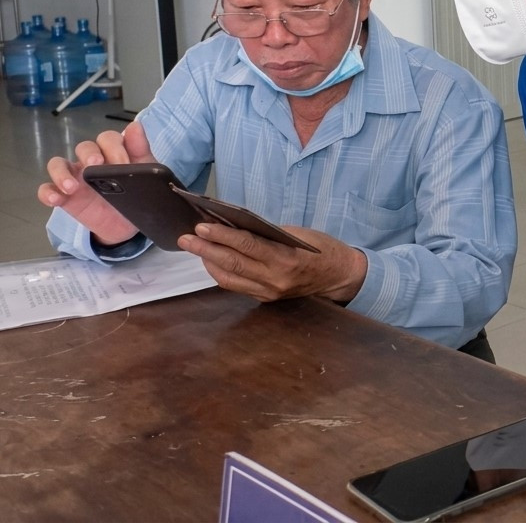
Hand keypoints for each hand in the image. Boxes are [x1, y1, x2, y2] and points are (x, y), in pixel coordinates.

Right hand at [37, 121, 156, 244]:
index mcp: (112, 153)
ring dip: (61, 172)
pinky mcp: (65, 198)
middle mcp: (91, 162)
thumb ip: (140, 150)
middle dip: (89, 154)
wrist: (132, 227)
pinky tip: (55, 199)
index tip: (124, 163)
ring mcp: (75, 178)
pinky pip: (47, 190)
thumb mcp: (144, 173)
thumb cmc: (139, 194)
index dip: (114, 147)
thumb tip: (135, 126)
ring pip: (58, 164)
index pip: (108, 139)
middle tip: (96, 165)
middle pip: (84, 147)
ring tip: (71, 187)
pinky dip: (47, 193)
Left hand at [178, 222, 367, 303]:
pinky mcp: (267, 299)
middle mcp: (275, 279)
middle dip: (205, 250)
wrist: (339, 275)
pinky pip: (237, 286)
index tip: (201, 226)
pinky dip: (222, 272)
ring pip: (229, 279)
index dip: (222, 236)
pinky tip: (212, 260)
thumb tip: (233, 225)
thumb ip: (265, 233)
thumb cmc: (320, 248)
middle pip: (232, 264)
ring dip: (209, 262)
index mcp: (286, 258)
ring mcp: (270, 292)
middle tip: (186, 238)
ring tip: (195, 247)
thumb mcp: (296, 233)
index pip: (247, 246)